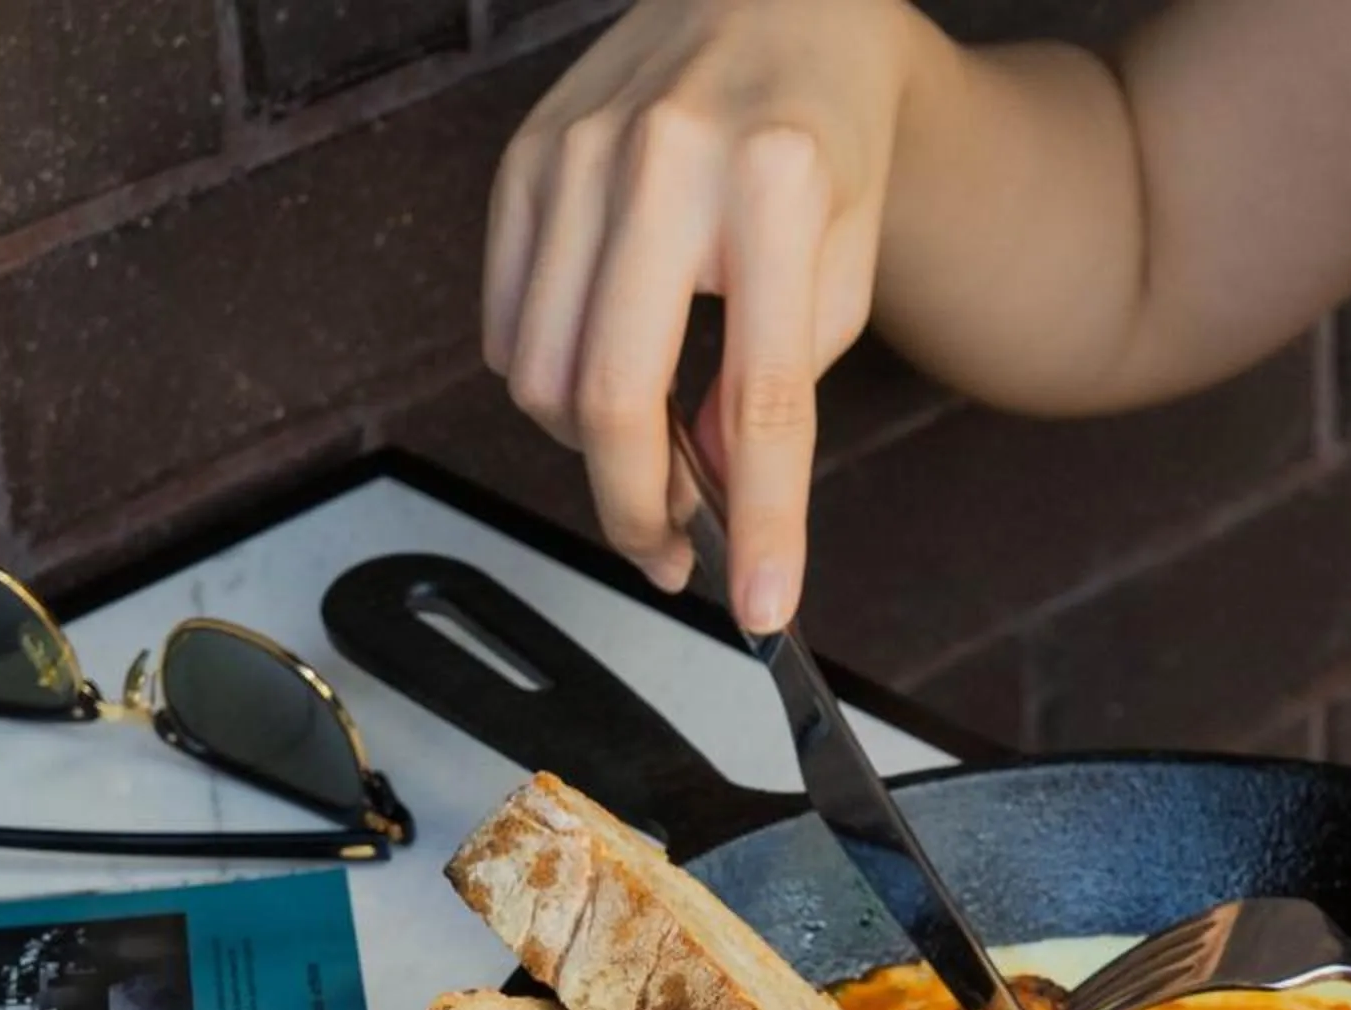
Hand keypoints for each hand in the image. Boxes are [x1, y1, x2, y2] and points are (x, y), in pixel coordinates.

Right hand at [484, 0, 920, 622]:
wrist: (777, 0)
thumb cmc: (826, 135)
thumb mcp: (846, 259)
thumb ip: (782, 376)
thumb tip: (703, 489)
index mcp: (776, 186)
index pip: (762, 398)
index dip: (759, 521)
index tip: (755, 607)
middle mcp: (662, 161)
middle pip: (608, 399)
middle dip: (638, 511)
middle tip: (678, 558)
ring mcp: (575, 153)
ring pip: (539, 375)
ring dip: (593, 455)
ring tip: (657, 463)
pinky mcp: (522, 159)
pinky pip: (505, 324)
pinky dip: (546, 385)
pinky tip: (605, 380)